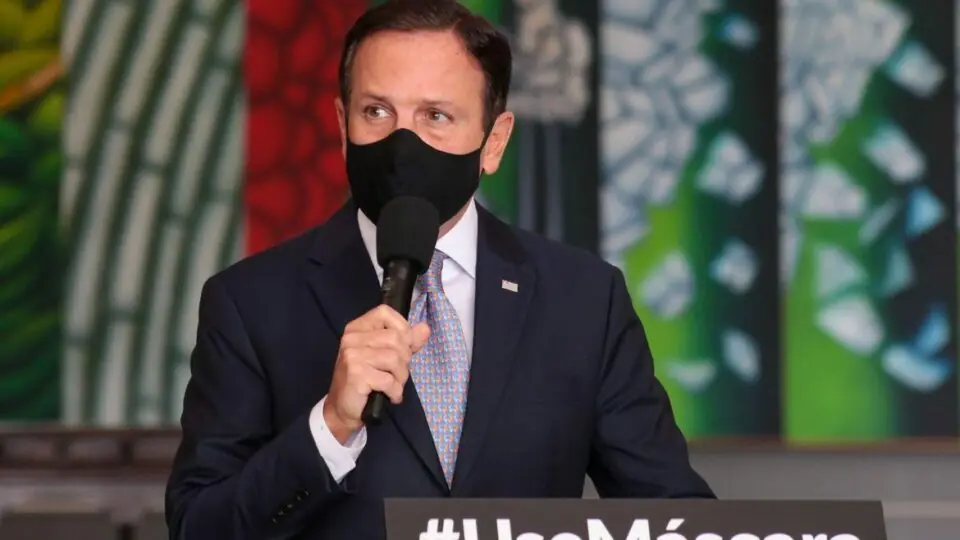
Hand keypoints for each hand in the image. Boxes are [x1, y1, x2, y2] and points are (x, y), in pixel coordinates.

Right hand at [324, 305, 429, 442]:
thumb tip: (425, 328)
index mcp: (357, 328)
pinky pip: (389, 380)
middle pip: (395, 338)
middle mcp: (352, 338)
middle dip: (404, 360)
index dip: (402, 329)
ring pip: (395, 359)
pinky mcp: (356, 374)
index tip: (403, 347)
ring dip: (401, 377)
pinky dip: (395, 391)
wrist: (342, 408)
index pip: (385, 312)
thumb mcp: (385, 355)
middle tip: (396, 374)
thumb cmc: (364, 379)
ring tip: (393, 386)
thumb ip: (406, 341)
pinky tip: (389, 396)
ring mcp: (352, 355)